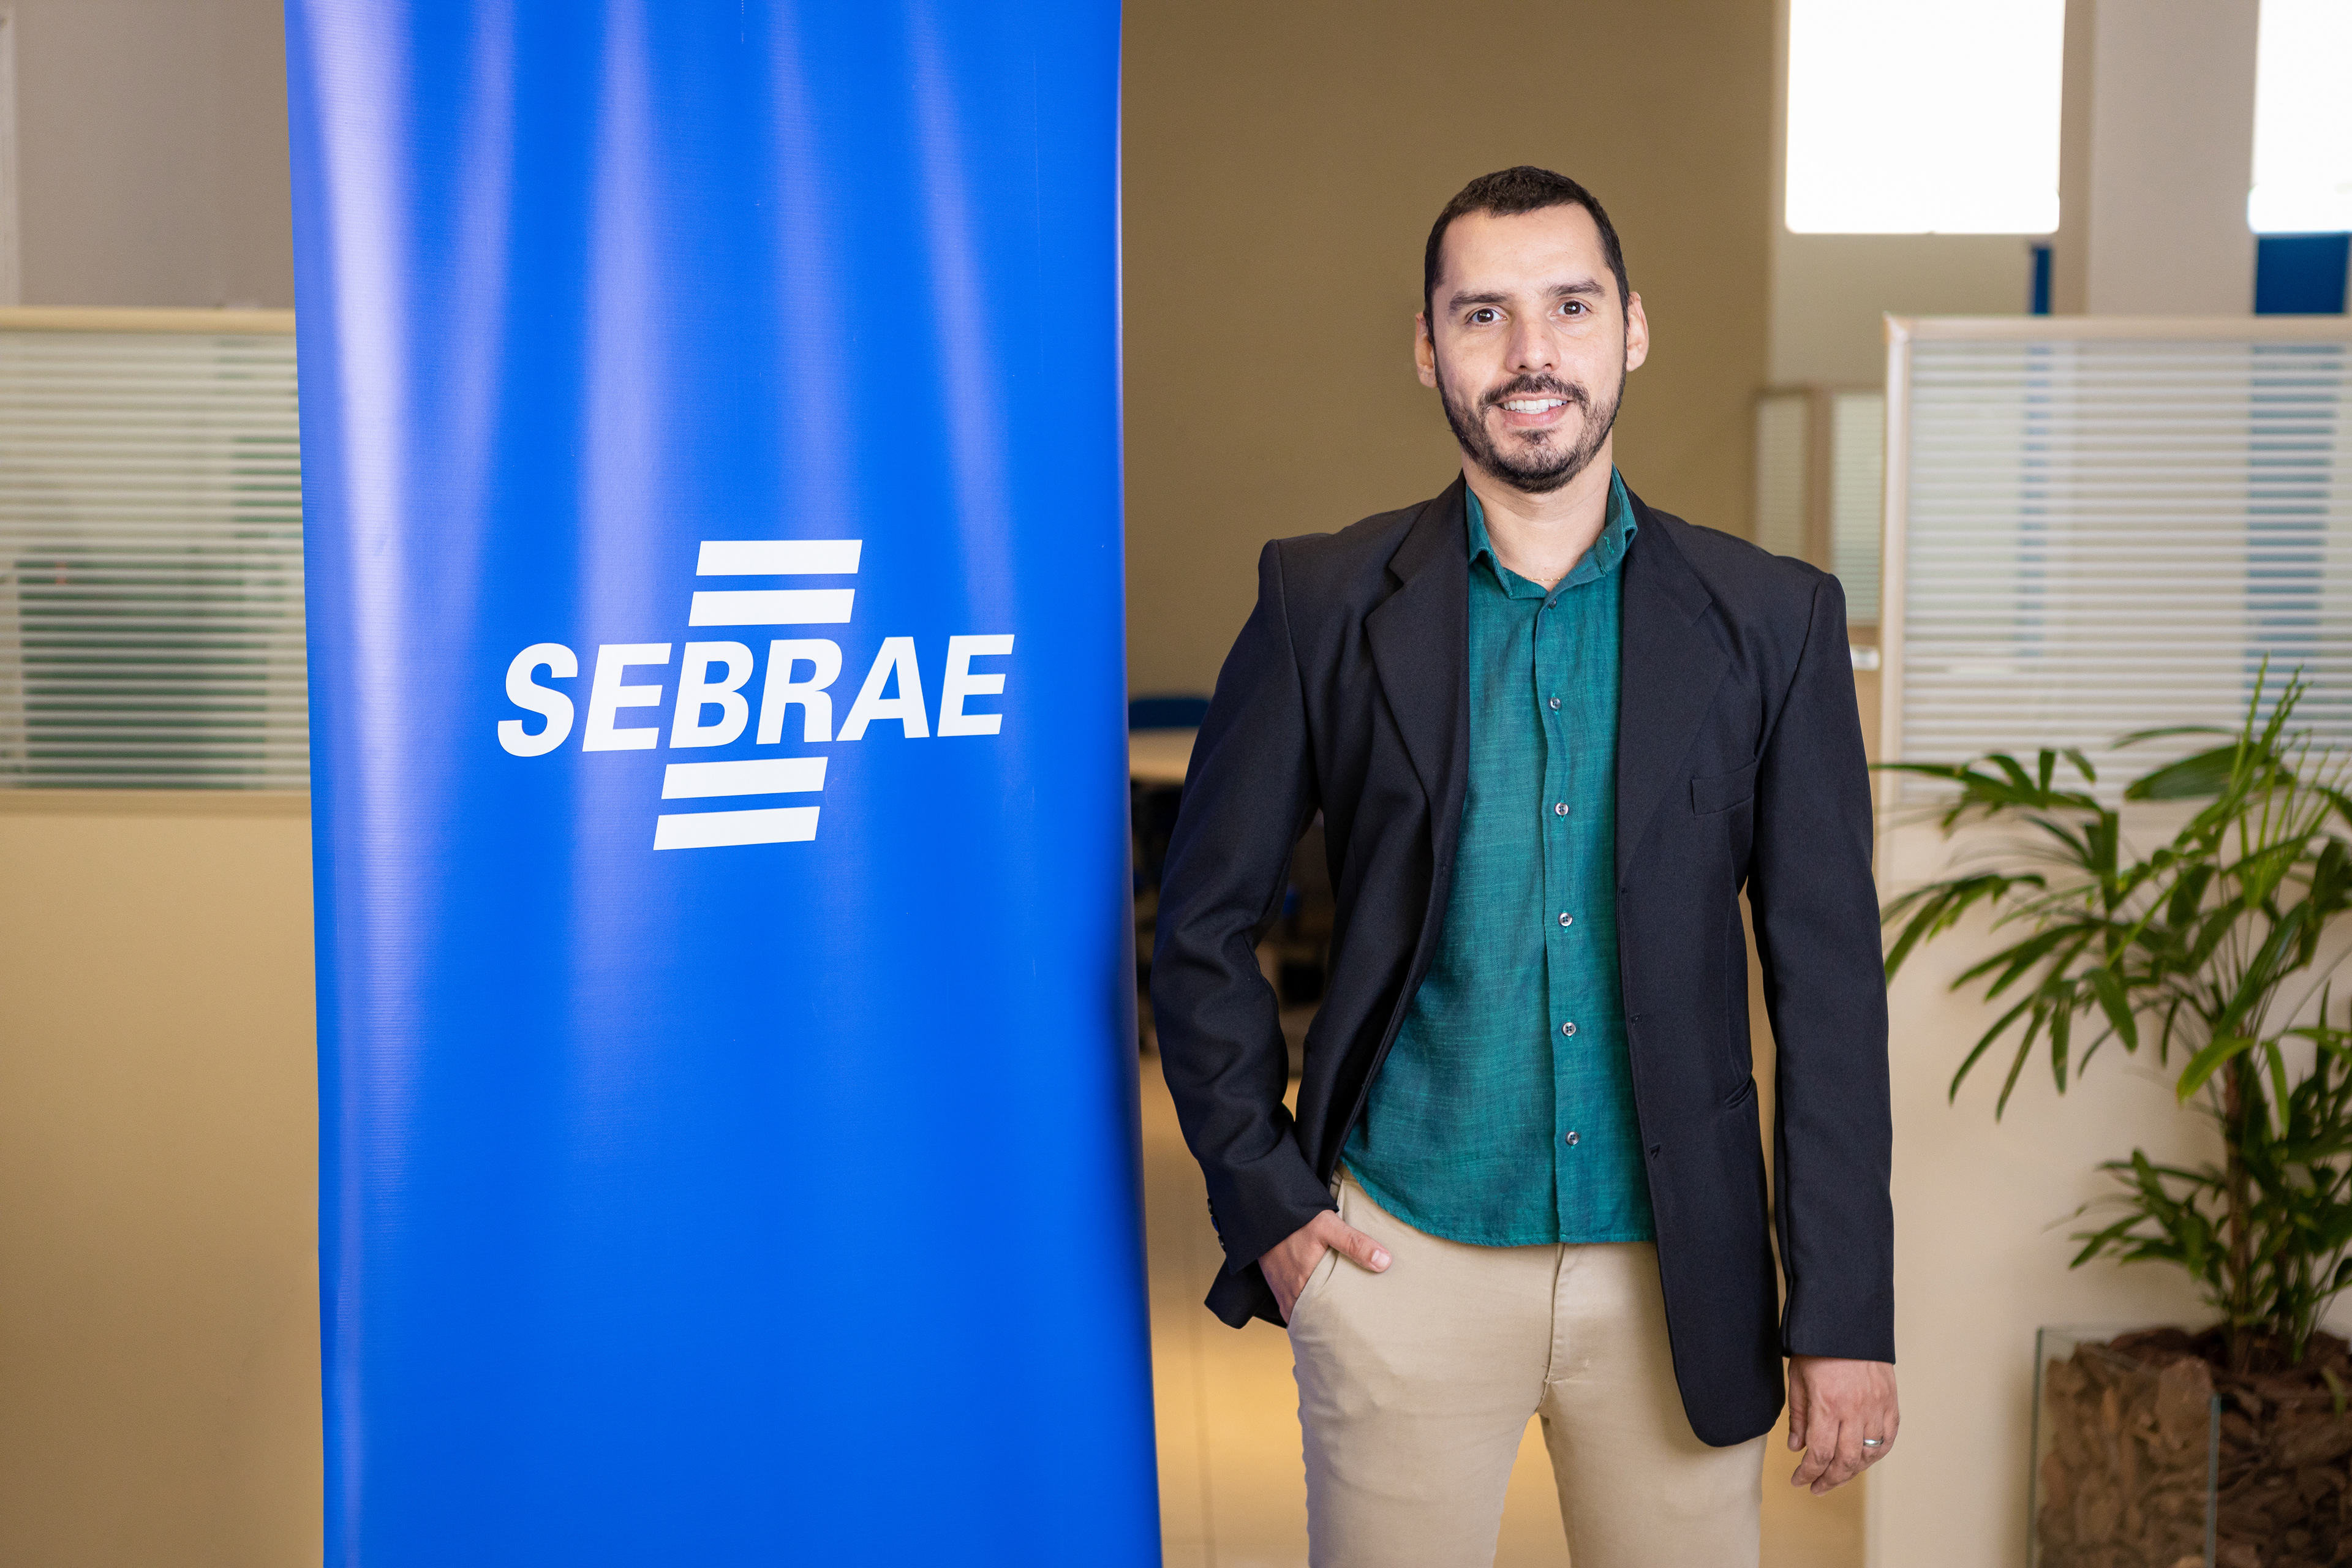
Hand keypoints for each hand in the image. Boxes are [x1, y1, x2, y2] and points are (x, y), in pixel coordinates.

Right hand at [1260, 1209, 1390, 1321]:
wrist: (1266, 1212)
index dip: (1340, 1326)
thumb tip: (1384, 1262)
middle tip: (1352, 1328)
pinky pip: (1292, 1306)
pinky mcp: (1277, 1285)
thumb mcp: (1328, 1227)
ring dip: (1317, 1316)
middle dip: (1331, 1325)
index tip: (1358, 1329)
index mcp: (1303, 1286)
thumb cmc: (1297, 1220)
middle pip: (1313, 1319)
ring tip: (1339, 1319)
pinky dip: (1305, 1308)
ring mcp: (1282, 1292)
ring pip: (1302, 1314)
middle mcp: (1290, 1294)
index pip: (1324, 1319)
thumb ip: (1355, 1244)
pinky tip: (1320, 1303)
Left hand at [1787, 1355, 1897, 1493]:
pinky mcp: (1891, 1402)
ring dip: (1852, 1471)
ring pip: (1869, 1454)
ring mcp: (1877, 1407)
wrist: (1848, 1320)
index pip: (1818, 1453)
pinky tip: (1863, 1460)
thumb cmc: (1817, 1346)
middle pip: (1845, 1461)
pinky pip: (1888, 1438)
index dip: (1807, 1473)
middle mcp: (1855, 1410)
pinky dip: (1876, 1454)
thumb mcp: (1797, 1378)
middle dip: (1829, 1480)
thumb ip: (1799, 1416)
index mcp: (1828, 1404)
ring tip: (1836, 1476)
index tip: (1798, 1481)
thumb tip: (1797, 1448)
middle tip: (1816, 1487)